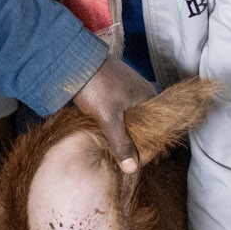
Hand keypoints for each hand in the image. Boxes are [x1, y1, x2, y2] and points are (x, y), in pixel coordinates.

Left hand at [70, 55, 154, 176]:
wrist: (74, 60)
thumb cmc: (95, 87)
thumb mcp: (109, 119)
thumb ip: (121, 143)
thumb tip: (132, 168)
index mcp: (149, 98)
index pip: (156, 133)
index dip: (145, 152)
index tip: (130, 166)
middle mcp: (143, 94)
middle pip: (145, 127)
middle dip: (134, 145)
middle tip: (119, 161)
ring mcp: (128, 90)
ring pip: (131, 120)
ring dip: (123, 135)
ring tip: (111, 150)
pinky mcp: (114, 90)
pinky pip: (121, 112)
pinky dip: (115, 124)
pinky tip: (104, 133)